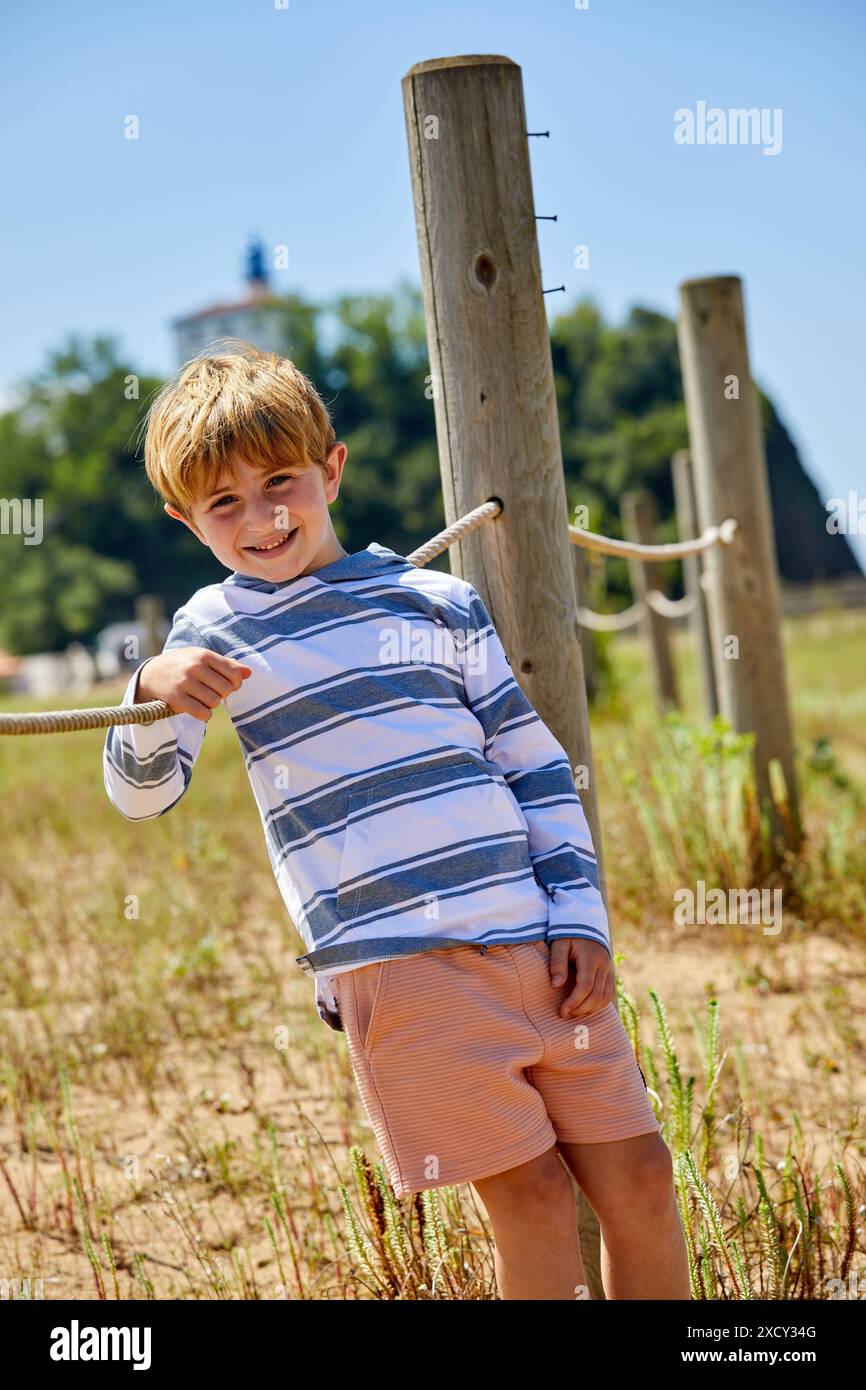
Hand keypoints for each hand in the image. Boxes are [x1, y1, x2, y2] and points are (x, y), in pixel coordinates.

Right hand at [135, 647, 251, 721]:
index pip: (233, 673)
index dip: (236, 683)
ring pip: (214, 702)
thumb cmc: (183, 664)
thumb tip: (249, 673)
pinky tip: (199, 709)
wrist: (151, 673)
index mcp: (204, 655)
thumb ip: (227, 664)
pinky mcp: (176, 699)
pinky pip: (201, 713)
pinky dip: (204, 714)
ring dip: (212, 704)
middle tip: (213, 692)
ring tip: (203, 699)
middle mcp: (194, 667)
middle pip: (225, 689)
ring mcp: (184, 683)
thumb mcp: (202, 658)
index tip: (229, 685)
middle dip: (222, 694)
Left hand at [548, 938, 615, 1018]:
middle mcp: (603, 965)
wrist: (585, 921)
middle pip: (597, 995)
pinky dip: (598, 1004)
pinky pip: (608, 994)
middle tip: (565, 1014)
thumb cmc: (568, 933)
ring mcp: (609, 969)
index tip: (563, 1011)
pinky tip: (585, 1008)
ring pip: (605, 997)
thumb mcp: (559, 944)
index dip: (575, 1001)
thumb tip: (556, 985)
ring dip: (590, 1009)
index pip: (586, 986)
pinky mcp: (609, 973)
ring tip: (573, 1013)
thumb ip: (557, 963)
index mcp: (591, 958)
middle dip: (581, 1009)